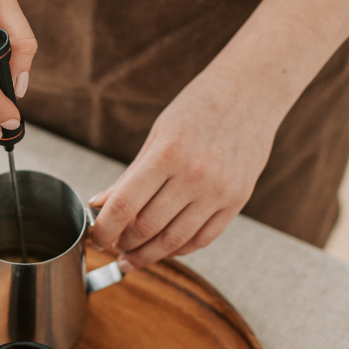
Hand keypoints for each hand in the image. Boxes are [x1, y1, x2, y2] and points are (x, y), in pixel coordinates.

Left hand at [90, 64, 280, 269]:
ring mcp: (219, 191)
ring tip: (132, 257)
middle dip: (124, 244)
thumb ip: (129, 177)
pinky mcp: (238, 201)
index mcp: (167, 154)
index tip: (96, 239)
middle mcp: (194, 176)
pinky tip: (164, 248)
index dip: (105, 229)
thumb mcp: (156, 136)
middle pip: (148, 228)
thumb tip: (99, 206)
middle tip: (114, 246)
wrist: (252, 91)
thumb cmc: (198, 108)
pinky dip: (180, 249)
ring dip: (148, 254)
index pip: (125, 205)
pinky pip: (203, 239)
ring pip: (175, 241)